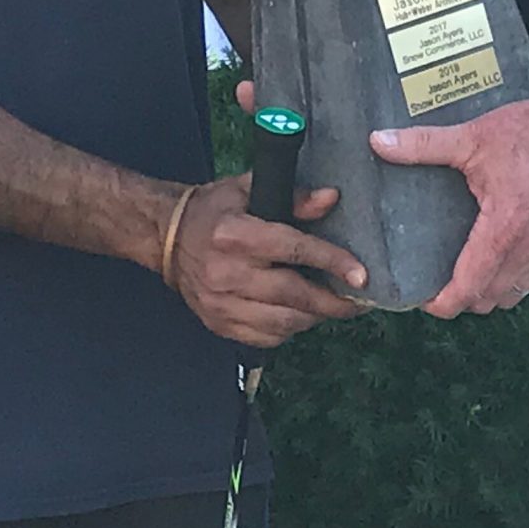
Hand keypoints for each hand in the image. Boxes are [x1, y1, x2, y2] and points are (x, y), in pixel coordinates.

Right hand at [170, 170, 369, 350]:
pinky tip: (299, 317)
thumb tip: (331, 198)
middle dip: (331, 302)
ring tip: (330, 308)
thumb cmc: (213, 209)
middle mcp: (227, 273)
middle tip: (357, 303)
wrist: (166, 238)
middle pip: (292, 295)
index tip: (361, 275)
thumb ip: (292, 197)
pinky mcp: (218, 324)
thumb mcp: (247, 189)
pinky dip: (288, 330)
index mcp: (237, 235)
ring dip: (313, 318)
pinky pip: (264, 338)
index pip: (293, 250)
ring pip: (281, 322)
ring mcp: (221, 304)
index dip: (332, 262)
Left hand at [371, 89, 528, 318]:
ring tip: (471, 271)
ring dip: (492, 291)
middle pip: (490, 299)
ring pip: (516, 294)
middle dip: (464, 298)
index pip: (470, 288)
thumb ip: (424, 144)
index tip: (425, 298)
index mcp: (504, 230)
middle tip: (442, 280)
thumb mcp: (473, 136)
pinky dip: (519, 280)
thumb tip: (379, 142)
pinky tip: (507, 259)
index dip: (443, 303)